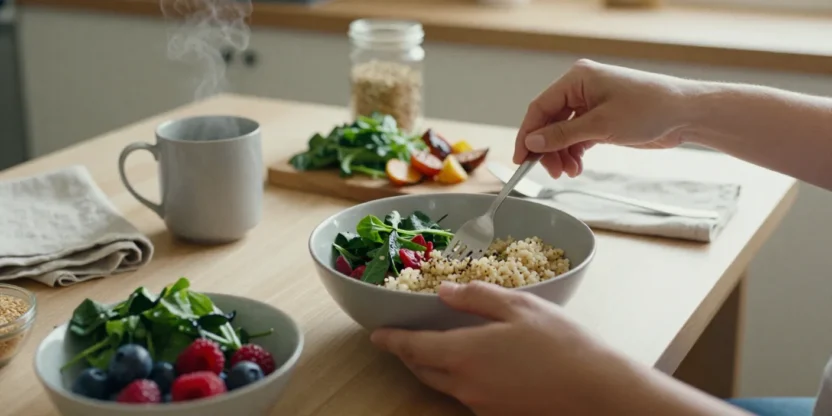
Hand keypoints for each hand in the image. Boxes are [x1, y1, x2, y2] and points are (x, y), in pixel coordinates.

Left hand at [370, 281, 636, 415]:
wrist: (597, 393)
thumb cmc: (561, 343)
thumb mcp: (520, 307)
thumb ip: (477, 298)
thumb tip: (445, 293)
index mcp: (464, 354)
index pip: (414, 347)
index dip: (392, 340)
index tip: (377, 335)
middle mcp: (465, 385)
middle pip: (424, 371)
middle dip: (409, 355)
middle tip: (404, 341)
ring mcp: (481, 406)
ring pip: (444, 386)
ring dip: (433, 368)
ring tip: (436, 350)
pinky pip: (467, 397)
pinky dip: (459, 381)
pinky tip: (477, 368)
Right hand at [513, 59, 693, 178]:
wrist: (686, 114)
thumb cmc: (650, 108)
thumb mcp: (602, 125)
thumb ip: (563, 135)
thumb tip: (532, 142)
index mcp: (577, 79)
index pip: (540, 107)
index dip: (528, 134)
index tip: (521, 158)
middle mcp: (581, 89)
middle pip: (549, 122)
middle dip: (547, 149)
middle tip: (550, 172)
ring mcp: (591, 105)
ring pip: (562, 133)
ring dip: (561, 155)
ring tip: (568, 172)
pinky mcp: (601, 120)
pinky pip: (577, 138)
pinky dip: (574, 154)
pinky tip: (576, 168)